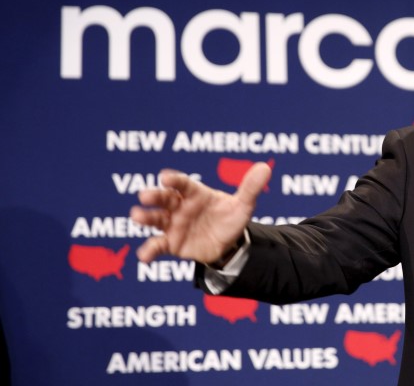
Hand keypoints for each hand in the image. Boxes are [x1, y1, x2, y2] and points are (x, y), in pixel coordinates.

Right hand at [129, 162, 270, 263]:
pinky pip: (158, 246)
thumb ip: (250, 188)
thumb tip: (265, 168)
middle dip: (154, 196)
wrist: (228, 244)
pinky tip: (144, 256)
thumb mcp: (243, 205)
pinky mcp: (171, 243)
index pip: (184, 183)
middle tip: (144, 195)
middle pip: (165, 199)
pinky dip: (149, 250)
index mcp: (196, 193)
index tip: (165, 177)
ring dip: (145, 217)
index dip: (174, 180)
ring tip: (136, 216)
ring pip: (156, 219)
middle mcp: (180, 206)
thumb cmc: (230, 218)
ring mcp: (173, 224)